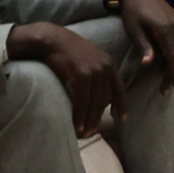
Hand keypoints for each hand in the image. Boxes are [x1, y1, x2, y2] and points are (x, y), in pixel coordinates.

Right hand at [8, 21, 124, 135]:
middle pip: (105, 99)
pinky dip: (81, 115)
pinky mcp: (81, 75)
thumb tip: (96, 91)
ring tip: (85, 133)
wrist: (51, 39)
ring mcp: (94, 71)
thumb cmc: (66, 50)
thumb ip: (95, 72)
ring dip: (89, 120)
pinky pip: (83, 101)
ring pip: (95, 102)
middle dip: (99, 117)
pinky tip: (77, 125)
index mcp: (109, 63)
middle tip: (93, 132)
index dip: (121, 104)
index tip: (122, 118)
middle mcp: (105, 67)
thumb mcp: (88, 58)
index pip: (119, 88)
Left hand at [109, 0, 173, 88]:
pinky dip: (173, 52)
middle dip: (172, 72)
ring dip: (173, 62)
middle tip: (165, 87)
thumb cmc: (132, 11)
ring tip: (164, 76)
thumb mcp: (133, 30)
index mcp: (165, 29)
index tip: (171, 87)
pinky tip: (166, 59)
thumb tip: (148, 64)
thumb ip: (144, 47)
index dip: (172, 73)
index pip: (172, 57)